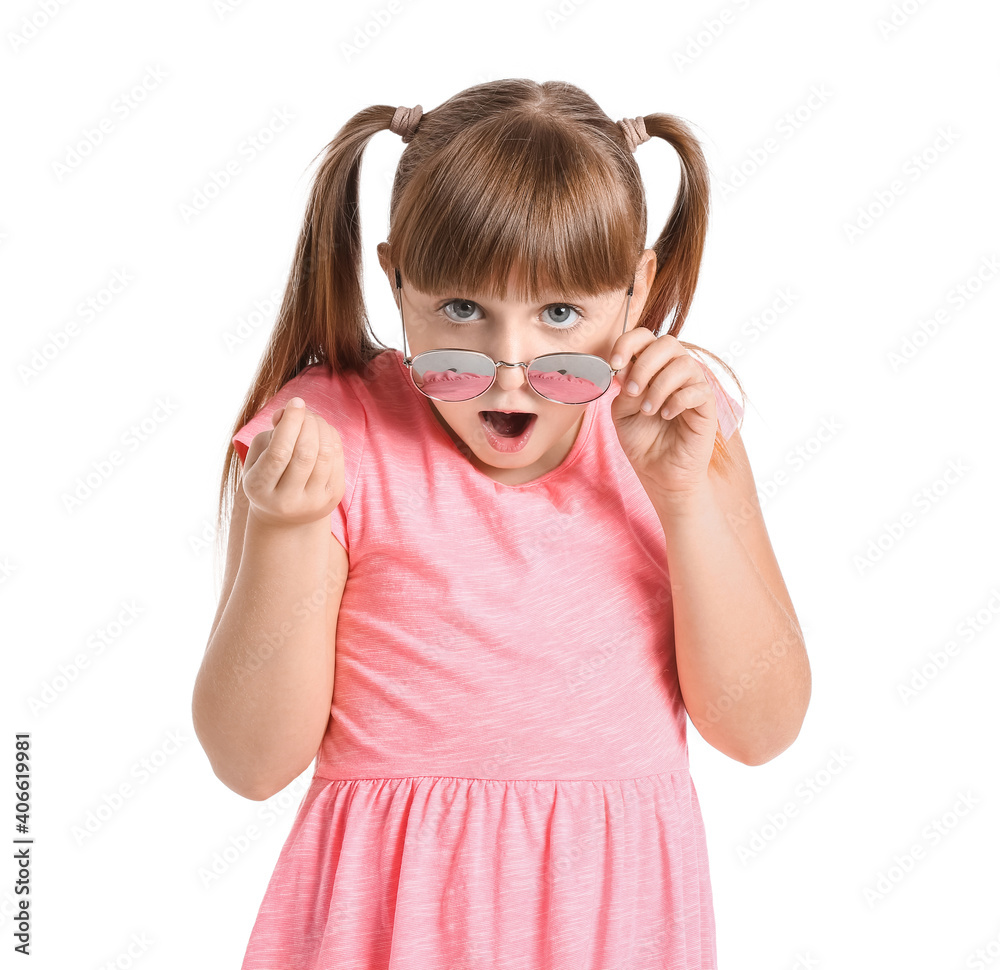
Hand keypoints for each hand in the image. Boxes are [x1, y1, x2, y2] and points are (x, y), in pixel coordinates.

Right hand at [242, 397, 345, 527]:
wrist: (285, 516)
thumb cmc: (267, 475)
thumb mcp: (258, 456)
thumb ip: (271, 433)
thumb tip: (290, 411)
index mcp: (260, 488)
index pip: (279, 453)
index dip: (290, 423)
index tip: (295, 401)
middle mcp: (287, 500)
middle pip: (305, 453)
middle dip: (308, 423)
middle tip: (303, 410)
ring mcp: (314, 502)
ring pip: (325, 455)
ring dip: (322, 427)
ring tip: (312, 419)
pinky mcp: (333, 498)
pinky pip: (337, 459)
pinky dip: (332, 438)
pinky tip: (322, 432)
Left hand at [609, 331, 717, 500]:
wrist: (658, 473)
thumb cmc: (642, 442)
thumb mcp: (622, 413)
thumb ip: (624, 388)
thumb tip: (625, 366)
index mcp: (652, 369)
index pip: (644, 338)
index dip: (628, 343)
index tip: (614, 364)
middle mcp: (674, 372)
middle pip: (667, 343)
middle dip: (644, 364)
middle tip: (633, 391)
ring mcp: (692, 387)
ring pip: (684, 363)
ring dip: (660, 386)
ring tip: (648, 411)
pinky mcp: (706, 406)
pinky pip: (699, 389)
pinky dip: (678, 400)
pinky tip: (666, 415)